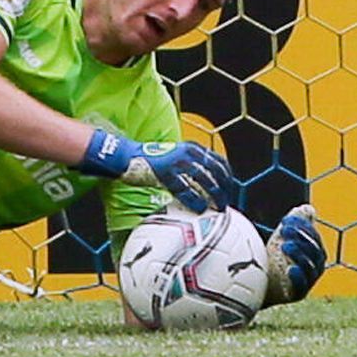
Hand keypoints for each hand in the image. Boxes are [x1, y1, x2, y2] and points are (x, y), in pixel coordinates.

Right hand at [77, 130, 232, 212]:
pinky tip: (200, 208)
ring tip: (217, 208)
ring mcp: (176, 161)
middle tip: (225, 203)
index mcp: (192, 147)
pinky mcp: (165, 172)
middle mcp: (187, 152)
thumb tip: (205, 182)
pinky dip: (195, 200)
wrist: (127, 156)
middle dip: (224, 188)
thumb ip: (190, 164)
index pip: (218, 161)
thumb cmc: (151, 159)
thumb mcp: (174, 155)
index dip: (227, 177)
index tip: (229, 190)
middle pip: (215, 170)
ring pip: (204, 179)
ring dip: (214, 195)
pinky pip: (185, 189)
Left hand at [263, 204, 325, 305]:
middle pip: (315, 253)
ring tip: (284, 245)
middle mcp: (314, 268)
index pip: (314, 239)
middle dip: (301, 239)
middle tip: (284, 229)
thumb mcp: (282, 239)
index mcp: (313, 253)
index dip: (303, 228)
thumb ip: (294, 224)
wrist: (257, 285)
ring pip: (311, 269)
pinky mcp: (296, 294)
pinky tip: (290, 268)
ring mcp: (306, 282)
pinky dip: (298, 278)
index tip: (286, 220)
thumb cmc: (272, 260)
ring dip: (299, 255)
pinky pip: (302, 287)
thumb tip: (307, 209)